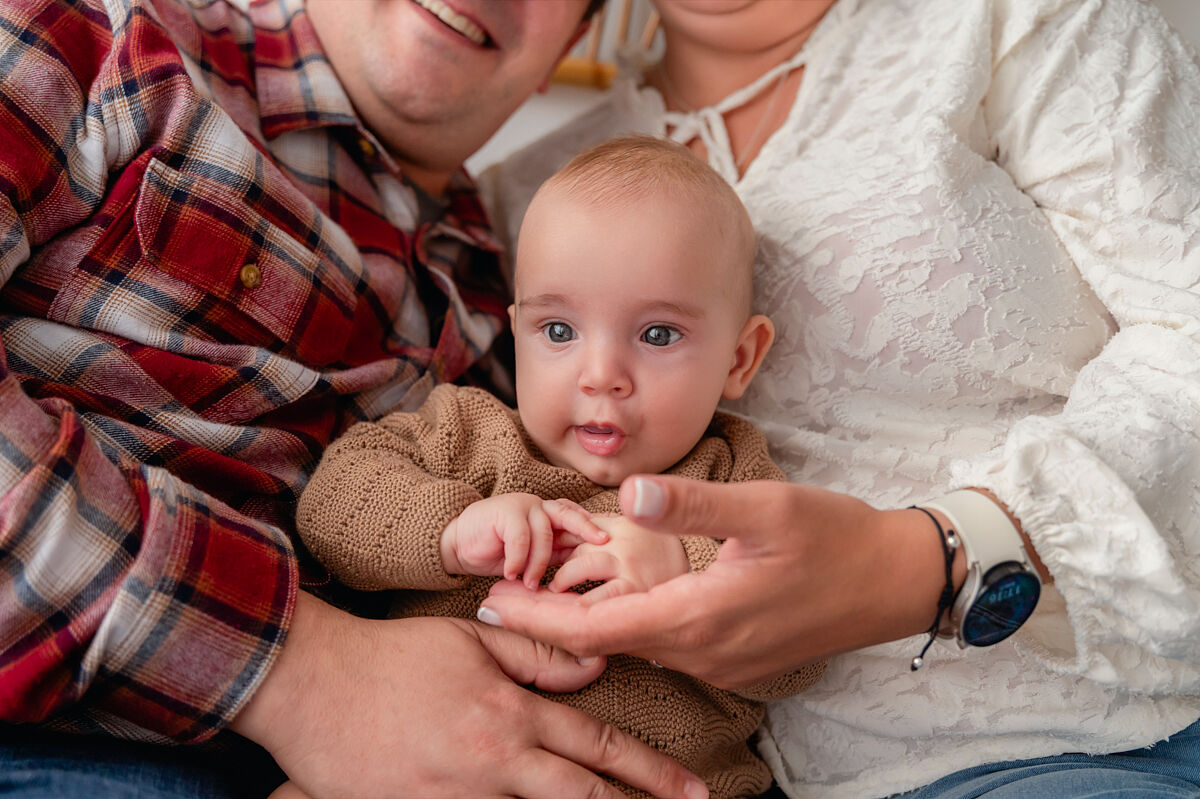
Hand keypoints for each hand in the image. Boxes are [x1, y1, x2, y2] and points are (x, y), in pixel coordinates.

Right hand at [234, 592, 707, 798]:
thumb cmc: (394, 656)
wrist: (314, 686)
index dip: (649, 771)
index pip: (596, 746)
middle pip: (582, 795)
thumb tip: (593, 668)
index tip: (689, 787)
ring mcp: (461, 797)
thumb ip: (536, 655)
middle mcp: (496, 762)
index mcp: (512, 713)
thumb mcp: (471, 641)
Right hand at [441, 494, 606, 587]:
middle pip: (570, 514)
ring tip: (531, 583)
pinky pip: (520, 536)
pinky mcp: (504, 511)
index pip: (578, 520)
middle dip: (588, 528)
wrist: (459, 544)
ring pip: (544, 532)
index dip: (595, 530)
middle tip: (603, 544)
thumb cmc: (498, 552)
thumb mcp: (534, 556)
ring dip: (539, 562)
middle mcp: (540, 507)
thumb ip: (556, 555)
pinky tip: (512, 574)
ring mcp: (523, 506)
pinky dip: (518, 559)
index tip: (616, 544)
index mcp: (551, 516)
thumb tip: (587, 565)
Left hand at [480, 475, 960, 688]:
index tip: (487, 606)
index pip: (597, 629)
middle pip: (606, 644)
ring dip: (585, 628)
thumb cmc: (834, 538)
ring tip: (539, 597)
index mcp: (700, 616)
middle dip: (548, 625)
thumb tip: (628, 491)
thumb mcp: (767, 506)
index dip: (536, 621)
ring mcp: (721, 661)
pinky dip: (626, 629)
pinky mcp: (735, 658)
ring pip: (636, 647)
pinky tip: (612, 605)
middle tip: (497, 597)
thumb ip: (694, 503)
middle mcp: (703, 651)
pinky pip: (666, 648)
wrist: (894, 582)